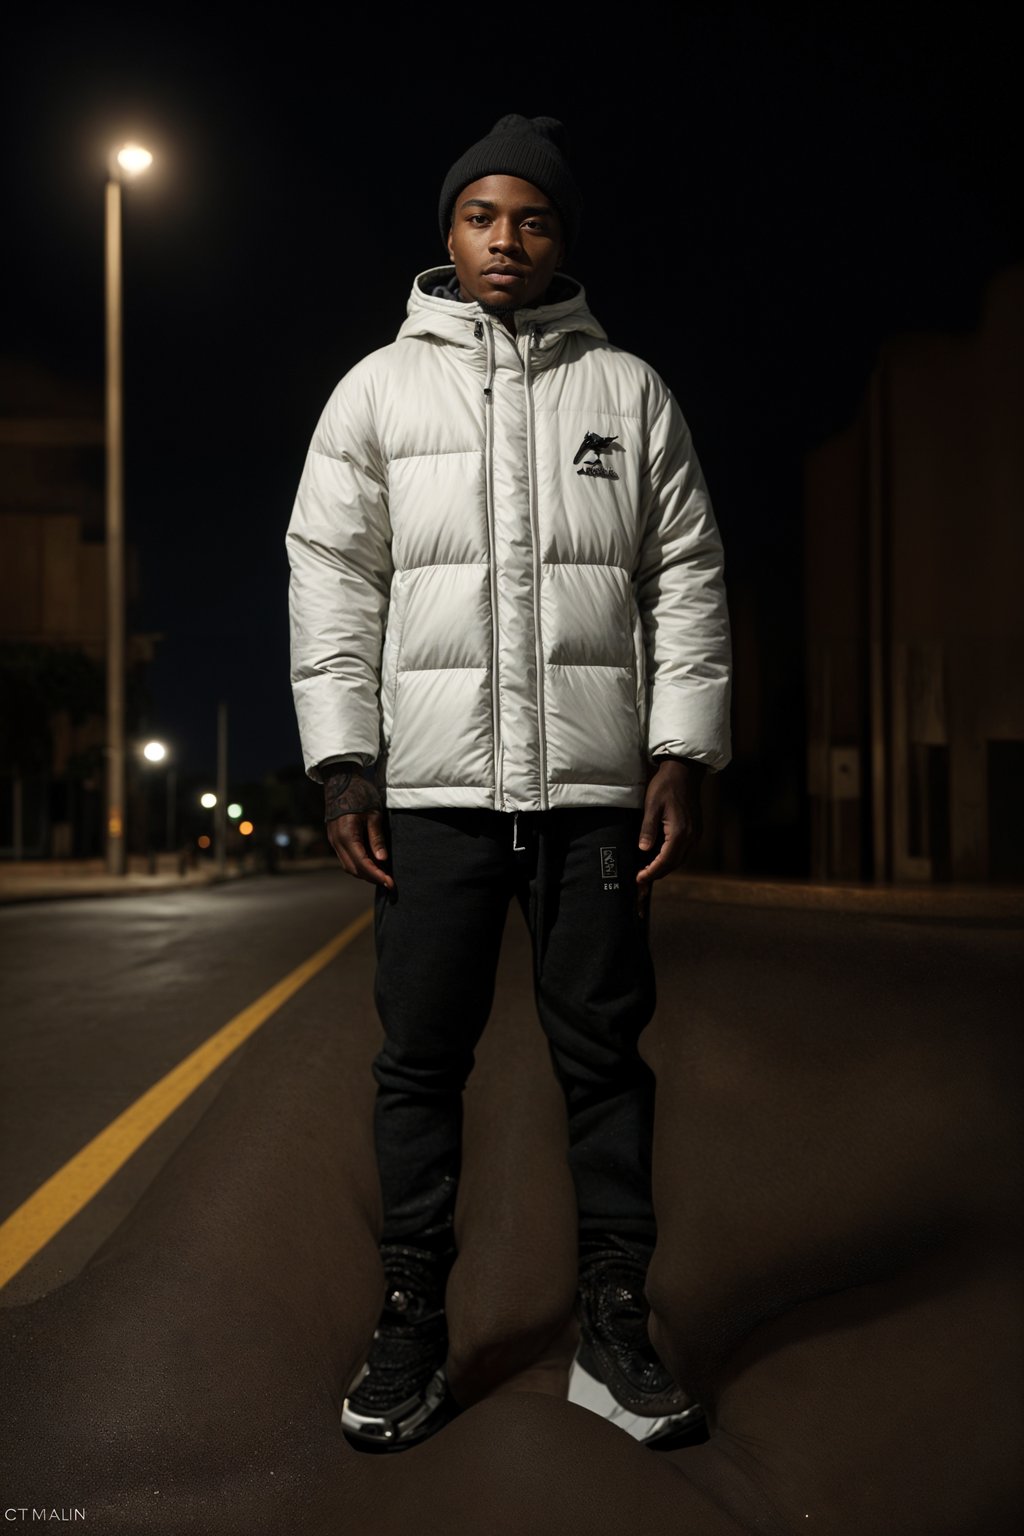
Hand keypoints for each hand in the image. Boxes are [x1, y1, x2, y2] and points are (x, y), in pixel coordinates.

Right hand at [324, 766, 392, 891]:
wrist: (340, 779)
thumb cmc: (359, 793)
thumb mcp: (373, 814)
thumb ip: (376, 839)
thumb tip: (382, 861)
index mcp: (346, 835)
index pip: (363, 864)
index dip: (377, 875)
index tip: (391, 883)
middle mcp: (336, 841)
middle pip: (354, 869)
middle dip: (372, 878)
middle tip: (390, 882)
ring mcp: (333, 840)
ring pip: (348, 866)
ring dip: (365, 873)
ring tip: (383, 875)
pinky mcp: (334, 838)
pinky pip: (346, 857)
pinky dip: (359, 864)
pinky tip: (372, 863)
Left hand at [636, 758, 703, 894]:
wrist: (685, 771)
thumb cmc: (666, 786)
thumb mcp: (651, 805)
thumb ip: (647, 829)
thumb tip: (643, 849)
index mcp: (679, 832)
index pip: (665, 861)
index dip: (651, 872)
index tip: (638, 879)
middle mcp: (691, 837)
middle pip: (674, 864)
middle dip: (657, 873)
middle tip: (640, 878)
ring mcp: (695, 834)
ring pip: (680, 859)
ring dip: (665, 866)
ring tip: (648, 869)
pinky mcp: (696, 830)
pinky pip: (684, 851)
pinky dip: (672, 857)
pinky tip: (660, 856)